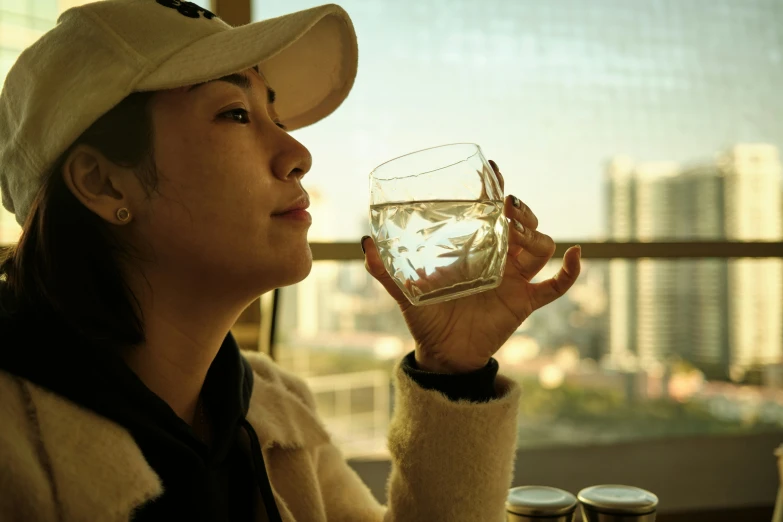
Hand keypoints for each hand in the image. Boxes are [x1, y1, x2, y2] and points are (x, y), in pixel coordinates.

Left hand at [362, 160, 580, 373]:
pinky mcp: (525, 302)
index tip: (493, 169)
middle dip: (521, 212)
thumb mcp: (404, 291)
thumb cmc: (427, 318)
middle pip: (524, 225)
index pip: (492, 214)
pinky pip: (554, 286)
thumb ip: (385, 269)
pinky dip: (569, 272)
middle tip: (507, 205)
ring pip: (540, 248)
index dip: (496, 191)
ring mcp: (515, 280)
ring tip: (517, 230)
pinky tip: (576, 255)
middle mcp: (500, 260)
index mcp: (476, 250)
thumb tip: (365, 241)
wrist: (443, 354)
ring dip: (535, 235)